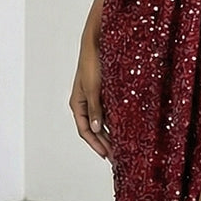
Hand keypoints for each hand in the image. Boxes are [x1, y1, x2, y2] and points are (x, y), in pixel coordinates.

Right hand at [69, 33, 113, 161]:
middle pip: (93, 130)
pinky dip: (113, 122)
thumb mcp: (93, 88)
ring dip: (109, 135)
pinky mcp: (103, 94)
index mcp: (77, 104)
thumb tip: (96, 129)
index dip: (95, 144)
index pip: (85, 130)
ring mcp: (94, 100)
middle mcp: (84, 104)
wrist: (97, 43)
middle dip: (103, 143)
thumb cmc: (92, 63)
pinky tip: (122, 130)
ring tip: (120, 148)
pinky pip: (107, 113)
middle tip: (116, 157)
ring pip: (101, 122)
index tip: (106, 155)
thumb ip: (95, 109)